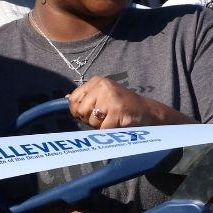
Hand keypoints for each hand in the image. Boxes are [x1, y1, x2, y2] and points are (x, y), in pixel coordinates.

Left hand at [67, 76, 189, 128]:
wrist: (147, 111)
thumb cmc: (122, 106)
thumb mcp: (103, 95)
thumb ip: (87, 98)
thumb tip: (65, 100)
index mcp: (97, 81)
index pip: (73, 99)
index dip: (77, 111)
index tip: (87, 114)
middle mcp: (102, 87)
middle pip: (80, 111)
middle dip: (89, 120)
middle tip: (104, 117)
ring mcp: (110, 99)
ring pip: (91, 121)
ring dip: (100, 126)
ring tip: (112, 119)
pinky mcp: (117, 112)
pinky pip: (103, 129)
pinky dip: (109, 131)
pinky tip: (118, 124)